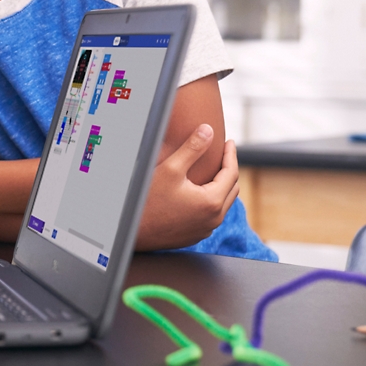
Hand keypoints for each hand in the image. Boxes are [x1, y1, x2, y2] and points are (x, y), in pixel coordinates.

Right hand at [135, 125, 239, 251]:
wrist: (133, 230)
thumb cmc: (149, 200)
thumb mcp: (171, 169)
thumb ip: (192, 148)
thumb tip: (208, 130)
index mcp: (212, 202)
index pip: (232, 172)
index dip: (231, 154)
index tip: (229, 141)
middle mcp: (213, 219)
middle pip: (232, 189)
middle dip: (229, 169)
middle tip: (224, 154)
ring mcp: (205, 230)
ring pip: (223, 204)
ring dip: (222, 186)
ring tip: (214, 171)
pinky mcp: (195, 236)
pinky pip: (211, 216)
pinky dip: (212, 201)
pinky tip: (201, 193)